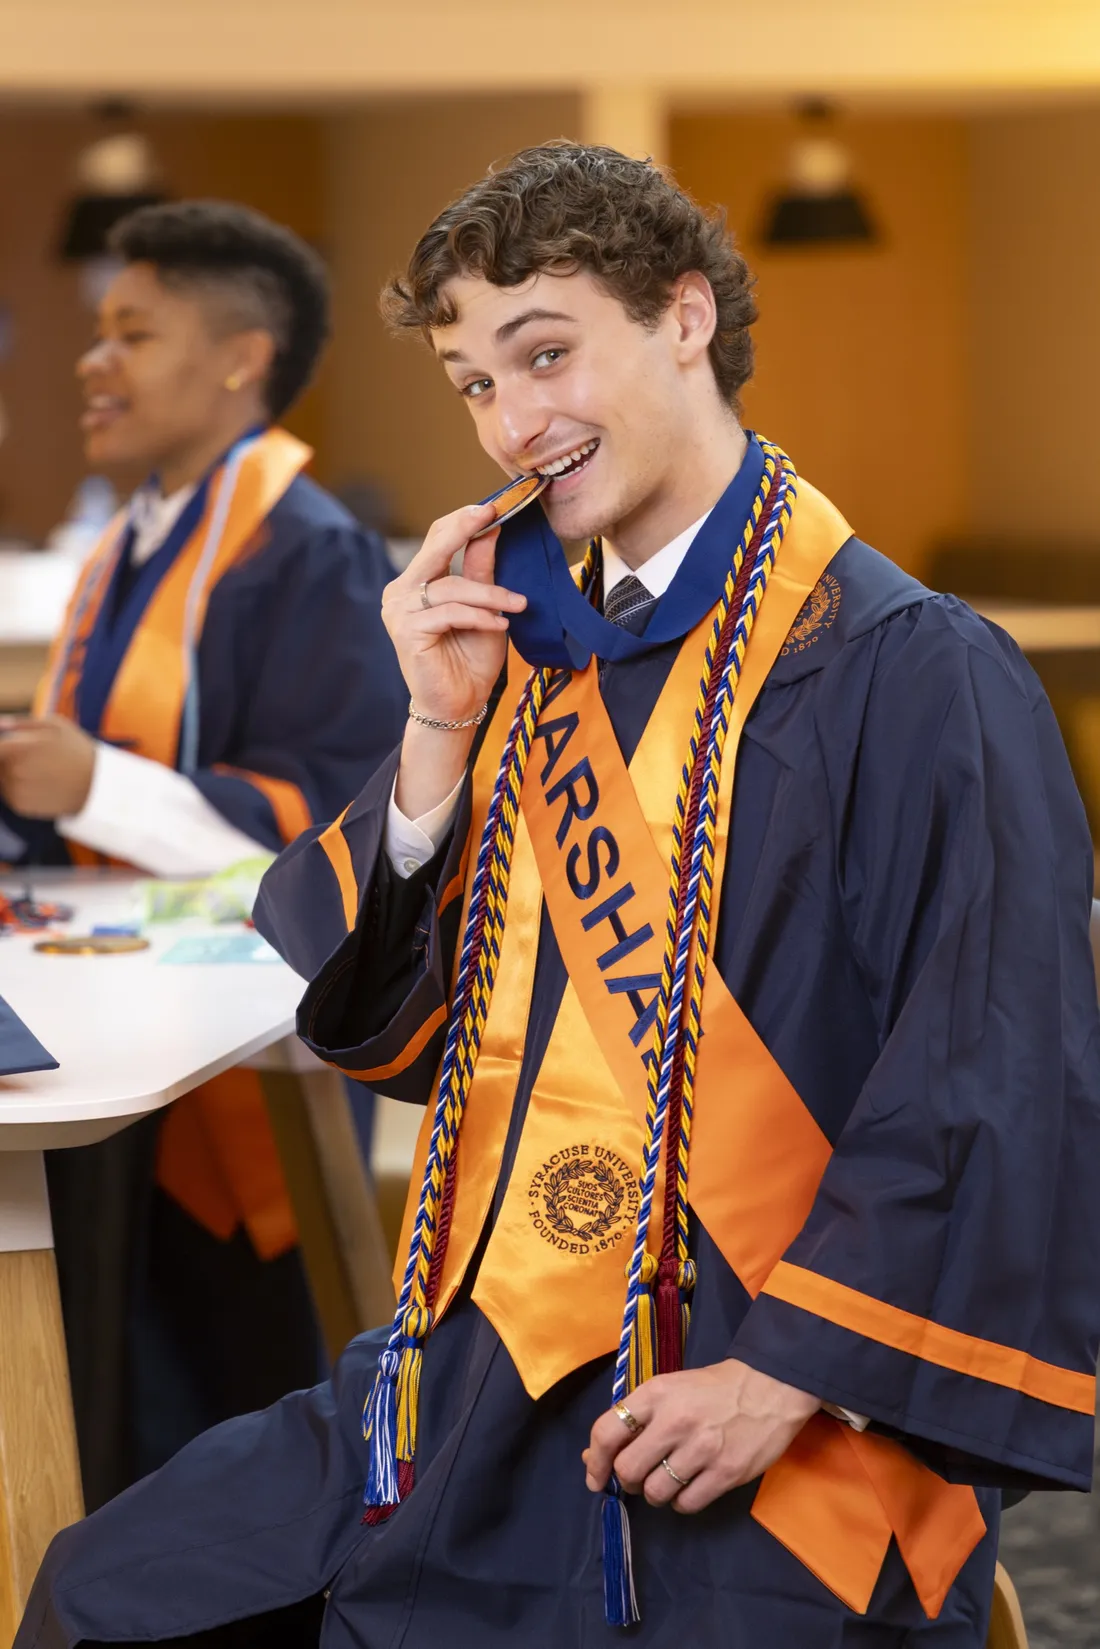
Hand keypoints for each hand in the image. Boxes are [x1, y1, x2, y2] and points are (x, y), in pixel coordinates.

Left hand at [0, 715, 97, 818]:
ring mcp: (15, 790)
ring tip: (38, 771)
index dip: (2, 747)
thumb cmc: (77, 751)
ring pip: (1, 778)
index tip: (9, 747)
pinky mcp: (20, 806)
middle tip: (32, 758)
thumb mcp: (56, 725)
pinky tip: (39, 785)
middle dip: (7, 759)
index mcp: (18, 747)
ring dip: (11, 774)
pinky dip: (18, 789)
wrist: (97, 786)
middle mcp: (13, 770)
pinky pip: (8, 794)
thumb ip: (23, 722)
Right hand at [382, 502, 526, 724]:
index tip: (494, 506)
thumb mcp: (483, 606)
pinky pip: (450, 613)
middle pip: (434, 547)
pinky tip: (499, 624)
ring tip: (518, 605)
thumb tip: (490, 528)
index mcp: (415, 582)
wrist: (460, 704)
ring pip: (452, 587)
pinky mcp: (406, 631)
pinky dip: (479, 617)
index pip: (436, 539)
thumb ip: (480, 570)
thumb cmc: (470, 658)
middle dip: (465, 528)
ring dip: (491, 595)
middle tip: (493, 515)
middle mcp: (400, 591)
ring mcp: (398, 611)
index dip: (463, 520)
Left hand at [583, 1359, 820, 1514]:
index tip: (594, 1476)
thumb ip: (635, 1420)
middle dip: (627, 1481)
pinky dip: (681, 1501)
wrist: (770, 1387)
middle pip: (628, 1470)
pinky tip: (689, 1486)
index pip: (607, 1432)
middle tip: (640, 1476)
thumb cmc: (712, 1388)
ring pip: (655, 1492)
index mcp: (656, 1394)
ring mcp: (701, 1449)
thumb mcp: (668, 1389)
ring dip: (655, 1493)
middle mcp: (674, 1421)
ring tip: (669, 1479)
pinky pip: (686, 1504)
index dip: (594, 1461)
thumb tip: (593, 1457)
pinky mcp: (726, 1473)